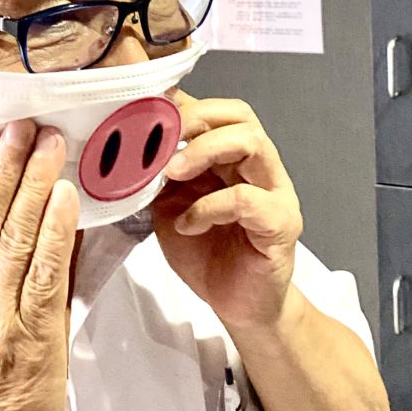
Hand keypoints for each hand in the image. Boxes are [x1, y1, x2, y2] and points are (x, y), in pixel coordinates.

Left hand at [152, 94, 302, 331]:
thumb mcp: (169, 204)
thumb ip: (159, 173)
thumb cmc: (207, 253)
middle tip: (161, 138)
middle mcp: (260, 167)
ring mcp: (275, 192)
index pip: (216, 111)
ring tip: (171, 174)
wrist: (237, 306)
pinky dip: (210, 206)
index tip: (145, 112)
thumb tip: (130, 142)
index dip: (182, 105)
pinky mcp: (281, 223)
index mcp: (233, 157)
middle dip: (195, 119)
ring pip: (252, 142)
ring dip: (204, 151)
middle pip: (239, 116)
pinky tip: (188, 224)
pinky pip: (249, 199)